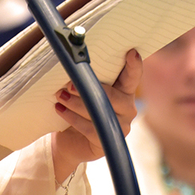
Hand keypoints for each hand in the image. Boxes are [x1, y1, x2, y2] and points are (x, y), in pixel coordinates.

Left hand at [50, 49, 141, 182]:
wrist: (70, 141)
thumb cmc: (80, 109)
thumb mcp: (86, 92)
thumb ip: (88, 79)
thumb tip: (72, 63)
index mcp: (125, 91)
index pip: (133, 76)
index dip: (134, 65)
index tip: (131, 52)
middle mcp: (128, 108)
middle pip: (113, 96)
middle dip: (90, 89)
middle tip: (69, 84)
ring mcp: (121, 126)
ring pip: (100, 112)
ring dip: (77, 103)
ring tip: (60, 96)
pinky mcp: (108, 141)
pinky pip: (91, 128)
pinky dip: (72, 118)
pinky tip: (60, 110)